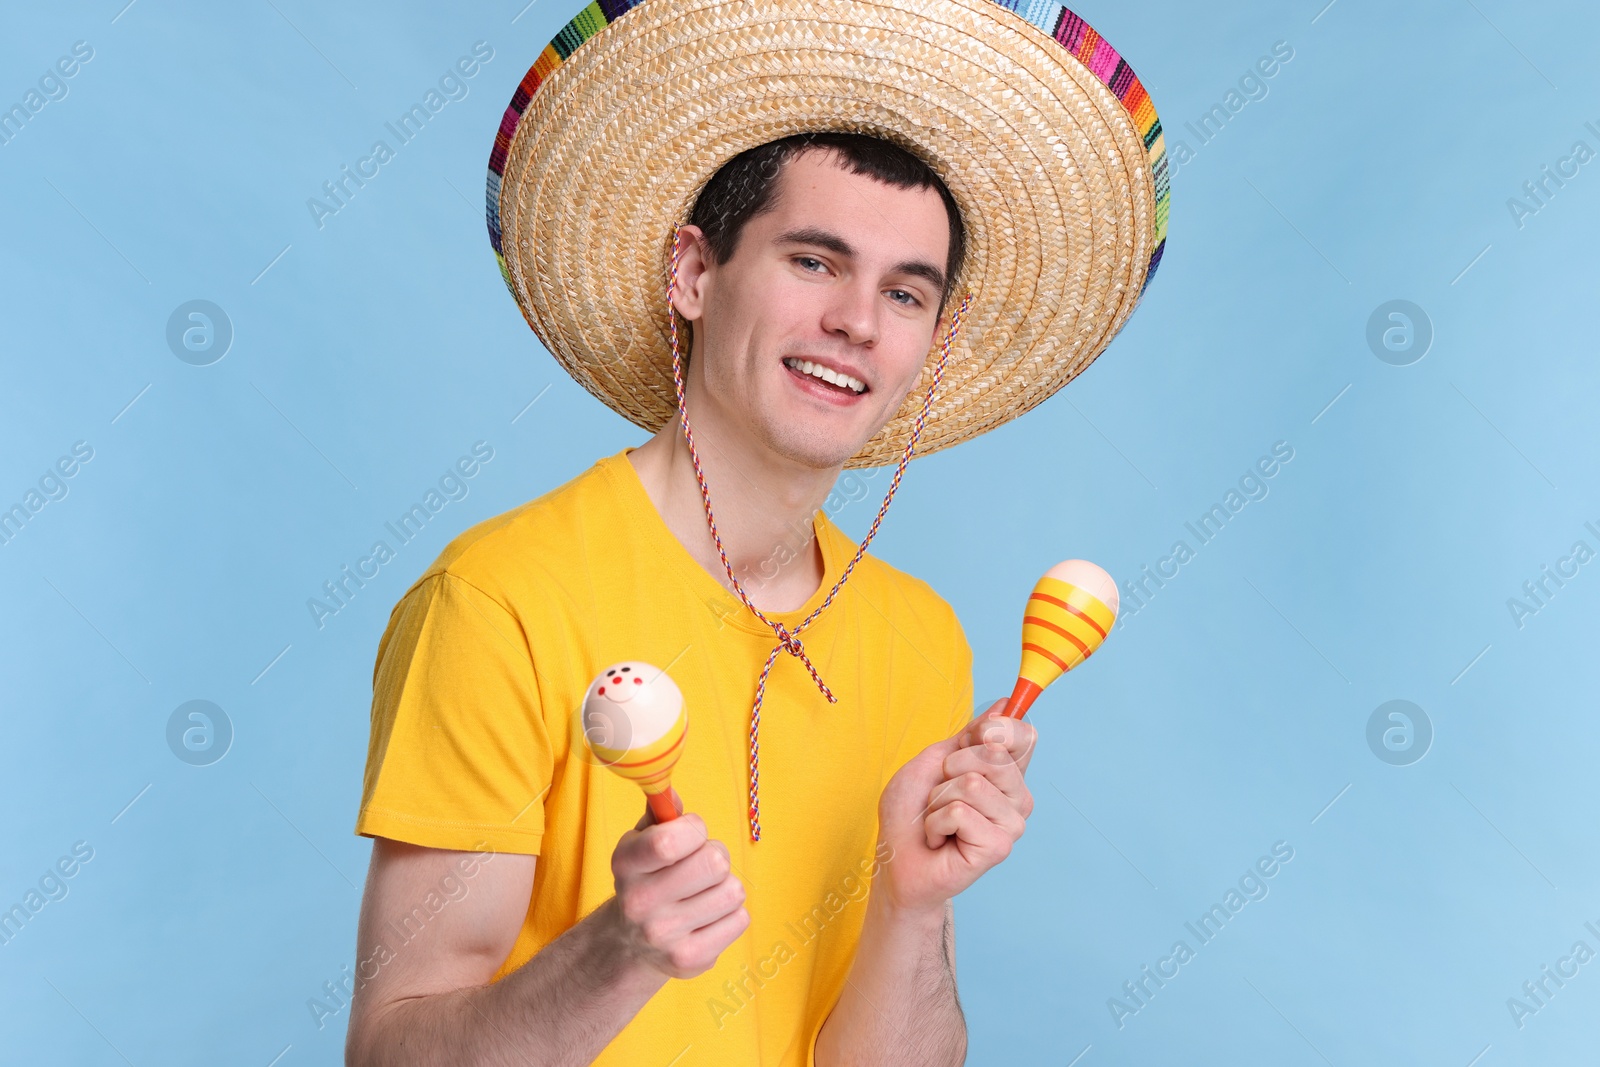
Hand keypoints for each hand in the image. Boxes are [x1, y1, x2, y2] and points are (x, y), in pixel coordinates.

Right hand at [606, 791, 749, 979]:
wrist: (629, 944)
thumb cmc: (646, 878)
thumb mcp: (641, 842)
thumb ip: (660, 815)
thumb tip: (673, 794)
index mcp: (626, 864)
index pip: (669, 842)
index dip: (694, 830)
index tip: (691, 833)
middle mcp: (640, 903)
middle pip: (714, 864)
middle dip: (716, 855)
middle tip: (702, 864)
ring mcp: (665, 936)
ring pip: (732, 891)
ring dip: (725, 886)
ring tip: (704, 892)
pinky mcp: (691, 959)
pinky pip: (740, 920)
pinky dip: (731, 914)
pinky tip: (708, 916)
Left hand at [874, 700, 1036, 913]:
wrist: (896, 860)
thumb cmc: (911, 813)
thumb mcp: (933, 761)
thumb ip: (969, 736)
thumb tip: (1007, 703)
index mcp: (1005, 773)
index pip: (1025, 735)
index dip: (999, 727)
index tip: (975, 737)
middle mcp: (1016, 797)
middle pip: (994, 753)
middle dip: (950, 767)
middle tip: (939, 795)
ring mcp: (1011, 823)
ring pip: (972, 783)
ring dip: (938, 800)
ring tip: (938, 820)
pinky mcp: (999, 847)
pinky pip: (960, 812)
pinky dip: (936, 823)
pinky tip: (940, 840)